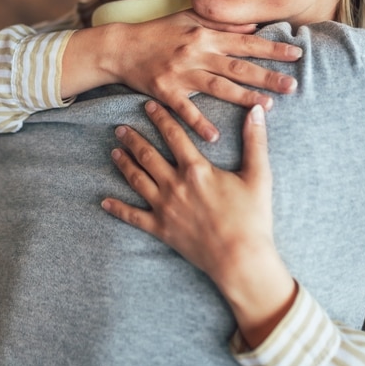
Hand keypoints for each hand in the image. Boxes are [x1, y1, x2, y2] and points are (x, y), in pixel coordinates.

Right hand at [76, 10, 300, 142]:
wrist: (121, 47)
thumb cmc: (157, 33)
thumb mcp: (189, 19)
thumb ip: (220, 24)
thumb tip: (252, 27)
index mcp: (204, 35)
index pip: (245, 42)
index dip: (271, 49)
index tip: (295, 55)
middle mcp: (196, 53)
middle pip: (237, 66)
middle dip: (267, 75)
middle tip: (293, 85)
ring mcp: (181, 74)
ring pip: (217, 86)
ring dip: (243, 96)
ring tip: (268, 105)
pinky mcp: (165, 92)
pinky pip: (184, 109)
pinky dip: (198, 123)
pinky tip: (214, 135)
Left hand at [101, 101, 296, 345]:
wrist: (241, 259)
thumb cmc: (252, 218)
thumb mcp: (259, 175)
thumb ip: (256, 140)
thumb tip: (257, 111)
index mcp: (196, 169)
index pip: (173, 135)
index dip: (160, 118)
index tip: (148, 106)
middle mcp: (175, 185)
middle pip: (148, 155)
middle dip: (133, 139)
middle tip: (120, 128)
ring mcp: (165, 208)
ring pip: (137, 180)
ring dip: (124, 164)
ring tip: (114, 152)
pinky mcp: (161, 229)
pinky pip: (133, 217)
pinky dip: (118, 208)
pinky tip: (105, 201)